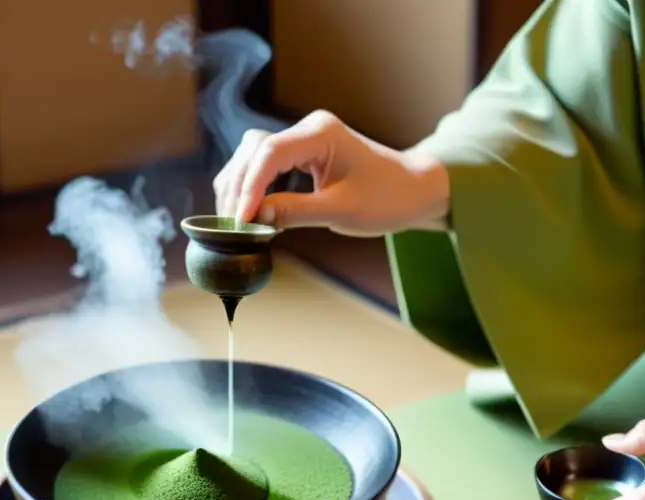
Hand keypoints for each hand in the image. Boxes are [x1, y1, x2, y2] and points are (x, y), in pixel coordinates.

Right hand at [213, 110, 449, 235]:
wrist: (413, 191)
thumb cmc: (387, 199)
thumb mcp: (340, 211)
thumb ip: (294, 211)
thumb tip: (254, 217)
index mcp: (321, 133)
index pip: (269, 153)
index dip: (250, 187)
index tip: (240, 220)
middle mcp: (308, 128)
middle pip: (253, 149)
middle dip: (238, 187)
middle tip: (231, 225)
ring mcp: (304, 138)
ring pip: (253, 154)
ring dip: (240, 185)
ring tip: (235, 220)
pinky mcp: (302, 152)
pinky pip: (265, 164)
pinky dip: (253, 185)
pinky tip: (248, 209)